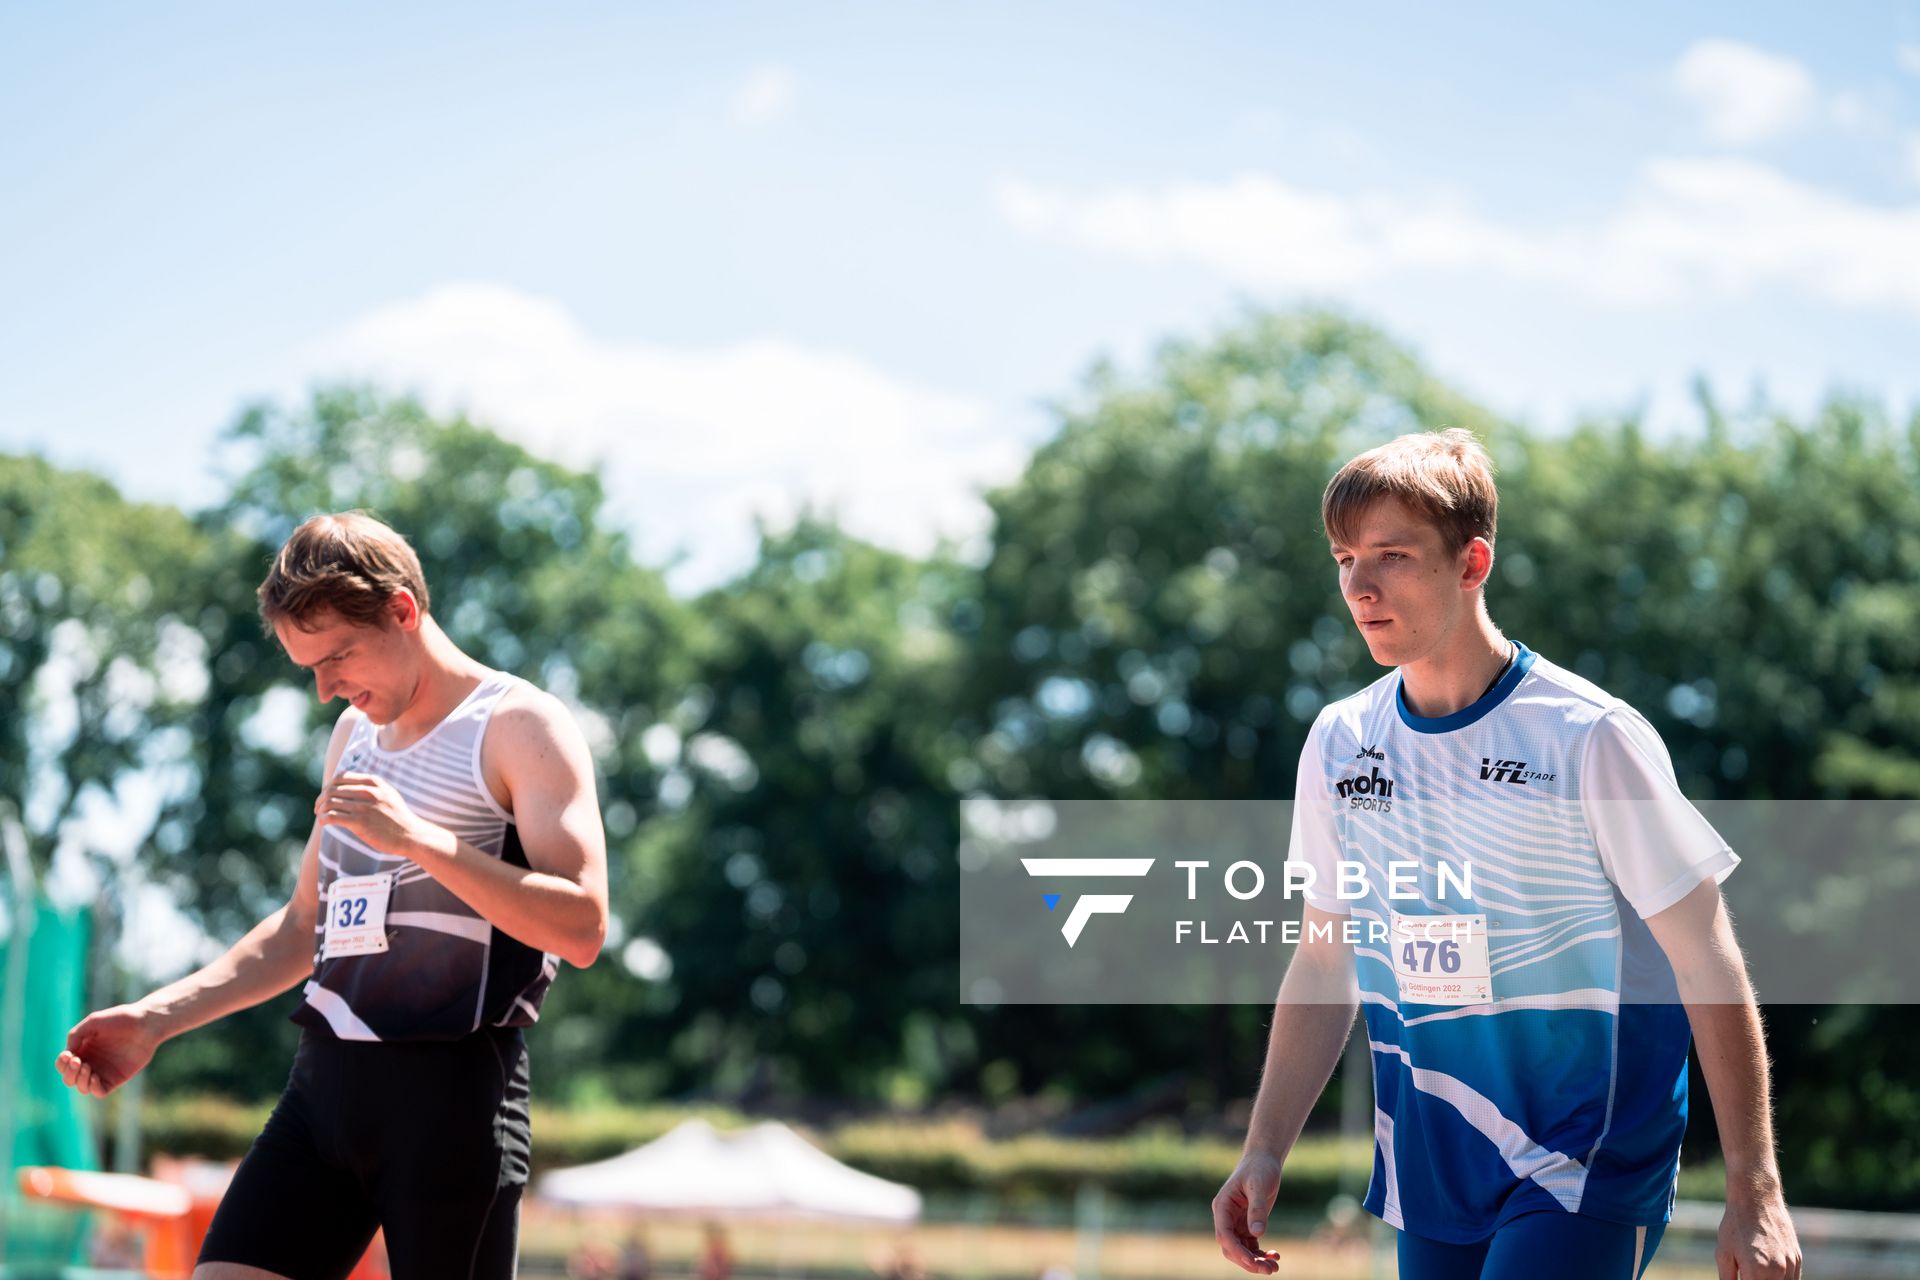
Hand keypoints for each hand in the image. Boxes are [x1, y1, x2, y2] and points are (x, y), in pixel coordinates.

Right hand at [55, 1005, 161, 1096]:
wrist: (145, 1023)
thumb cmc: (120, 1019)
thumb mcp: (93, 1022)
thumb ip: (76, 1035)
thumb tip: (68, 1054)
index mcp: (83, 1050)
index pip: (64, 1064)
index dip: (62, 1064)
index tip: (69, 1055)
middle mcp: (92, 1062)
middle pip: (70, 1078)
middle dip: (69, 1073)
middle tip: (78, 1062)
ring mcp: (104, 1071)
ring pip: (82, 1087)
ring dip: (79, 1081)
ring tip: (87, 1067)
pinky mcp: (117, 1078)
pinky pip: (100, 1092)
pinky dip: (93, 1088)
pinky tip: (94, 1076)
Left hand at [316, 772, 436, 858]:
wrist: (410, 835)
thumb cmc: (397, 817)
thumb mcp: (388, 793)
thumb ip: (370, 786)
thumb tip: (348, 783)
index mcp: (374, 782)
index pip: (341, 777)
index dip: (329, 786)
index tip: (325, 796)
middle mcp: (368, 792)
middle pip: (333, 790)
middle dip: (321, 799)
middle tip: (318, 808)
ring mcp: (364, 807)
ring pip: (330, 803)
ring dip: (321, 810)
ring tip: (320, 816)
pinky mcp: (360, 823)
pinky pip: (333, 817)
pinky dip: (324, 819)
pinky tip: (323, 823)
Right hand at [1213, 1150, 1283, 1273]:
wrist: (1264, 1160)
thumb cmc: (1260, 1169)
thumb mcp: (1260, 1186)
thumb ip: (1258, 1209)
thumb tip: (1257, 1234)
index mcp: (1223, 1206)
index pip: (1224, 1235)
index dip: (1237, 1251)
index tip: (1253, 1262)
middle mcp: (1226, 1217)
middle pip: (1231, 1248)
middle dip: (1248, 1261)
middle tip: (1268, 1270)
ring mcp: (1236, 1222)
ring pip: (1241, 1250)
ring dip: (1255, 1261)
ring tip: (1274, 1268)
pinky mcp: (1247, 1224)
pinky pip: (1251, 1245)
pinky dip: (1261, 1254)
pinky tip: (1275, 1255)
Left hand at [1717, 1178, 1801, 1278]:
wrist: (1757, 1199)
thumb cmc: (1736, 1225)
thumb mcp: (1723, 1253)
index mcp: (1757, 1272)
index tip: (1743, 1278)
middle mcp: (1778, 1271)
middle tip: (1748, 1275)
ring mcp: (1791, 1265)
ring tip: (1759, 1272)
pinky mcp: (1797, 1258)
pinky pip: (1794, 1279)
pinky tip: (1769, 1274)